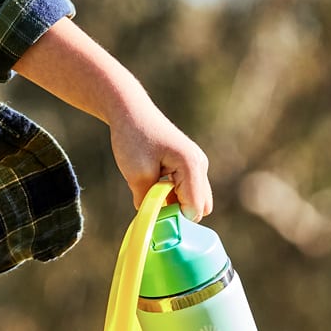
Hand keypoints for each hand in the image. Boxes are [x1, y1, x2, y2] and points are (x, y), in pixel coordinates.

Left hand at [108, 94, 211, 220]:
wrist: (130, 111)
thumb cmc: (134, 138)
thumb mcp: (137, 175)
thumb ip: (148, 202)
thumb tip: (153, 219)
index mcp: (192, 166)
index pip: (194, 209)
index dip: (175, 218)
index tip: (154, 215)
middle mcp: (200, 165)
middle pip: (200, 207)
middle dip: (179, 212)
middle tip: (153, 204)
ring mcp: (197, 164)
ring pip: (194, 198)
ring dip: (174, 202)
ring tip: (150, 189)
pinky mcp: (189, 164)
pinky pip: (187, 189)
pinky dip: (173, 193)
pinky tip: (154, 182)